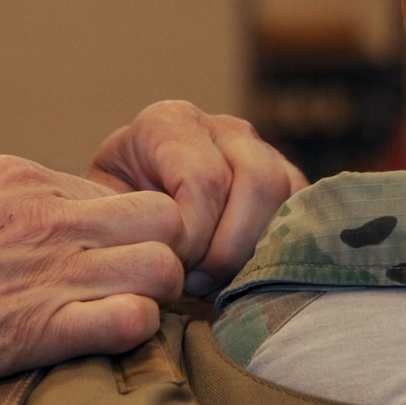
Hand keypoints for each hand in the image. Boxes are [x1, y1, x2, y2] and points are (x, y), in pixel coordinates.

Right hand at [0, 155, 184, 404]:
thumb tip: (29, 219)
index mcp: (15, 178)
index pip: (117, 190)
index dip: (124, 232)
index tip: (111, 262)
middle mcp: (42, 216)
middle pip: (163, 216)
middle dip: (166, 253)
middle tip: (144, 290)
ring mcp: (46, 269)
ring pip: (164, 264)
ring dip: (158, 295)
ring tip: (129, 317)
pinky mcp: (40, 328)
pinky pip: (133, 320)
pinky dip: (135, 333)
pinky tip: (110, 342)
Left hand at [86, 100, 306, 295]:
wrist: (128, 227)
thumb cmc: (112, 224)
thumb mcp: (102, 218)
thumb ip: (124, 226)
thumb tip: (163, 259)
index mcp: (169, 123)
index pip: (204, 179)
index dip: (192, 236)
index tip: (169, 266)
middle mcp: (222, 129)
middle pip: (258, 180)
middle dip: (227, 247)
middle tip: (194, 281)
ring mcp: (262, 152)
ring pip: (286, 196)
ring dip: (252, 252)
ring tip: (213, 281)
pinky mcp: (289, 186)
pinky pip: (304, 214)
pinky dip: (275, 253)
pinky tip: (237, 278)